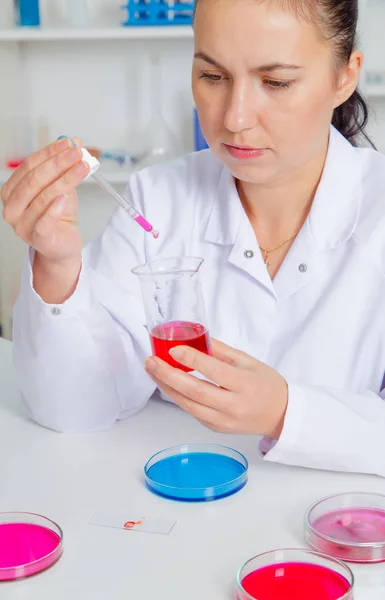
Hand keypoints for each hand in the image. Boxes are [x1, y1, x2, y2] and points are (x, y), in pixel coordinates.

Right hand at [1, 137, 87, 263]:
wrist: (62, 245)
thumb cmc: (58, 216)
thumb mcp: (60, 187)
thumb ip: (63, 168)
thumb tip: (74, 144)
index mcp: (12, 191)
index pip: (28, 166)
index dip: (49, 153)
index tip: (68, 143)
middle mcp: (12, 208)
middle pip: (34, 180)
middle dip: (57, 163)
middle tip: (76, 153)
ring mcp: (22, 225)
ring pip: (43, 198)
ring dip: (65, 180)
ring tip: (82, 168)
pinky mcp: (38, 240)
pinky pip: (44, 222)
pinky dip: (55, 209)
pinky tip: (65, 197)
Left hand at [144, 339, 287, 438]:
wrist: (281, 415)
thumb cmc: (266, 385)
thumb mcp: (249, 361)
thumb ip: (221, 351)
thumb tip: (195, 337)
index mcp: (246, 385)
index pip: (215, 372)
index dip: (192, 361)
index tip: (174, 349)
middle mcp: (234, 406)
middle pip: (195, 392)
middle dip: (169, 375)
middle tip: (151, 361)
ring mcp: (223, 421)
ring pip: (188, 404)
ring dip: (166, 386)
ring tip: (152, 370)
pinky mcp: (215, 428)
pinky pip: (192, 411)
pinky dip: (177, 396)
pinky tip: (167, 383)